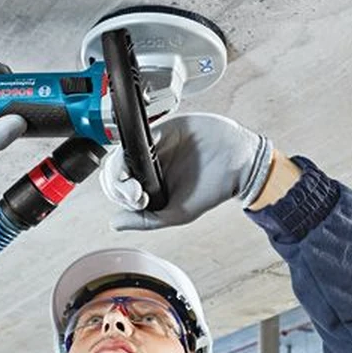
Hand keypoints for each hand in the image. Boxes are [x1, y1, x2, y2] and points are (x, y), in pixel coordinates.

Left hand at [99, 112, 273, 229]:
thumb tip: (115, 223)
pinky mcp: (161, 129)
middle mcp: (147, 166)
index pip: (119, 189)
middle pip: (113, 172)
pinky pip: (137, 134)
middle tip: (136, 194)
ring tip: (137, 184)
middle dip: (117, 186)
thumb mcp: (179, 213)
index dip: (121, 195)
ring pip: (120, 153)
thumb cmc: (213, 188)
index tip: (139, 200)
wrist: (237, 161)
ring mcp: (152, 147)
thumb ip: (147, 220)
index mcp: (149, 186)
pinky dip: (133, 146)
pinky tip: (145, 159)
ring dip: (119, 169)